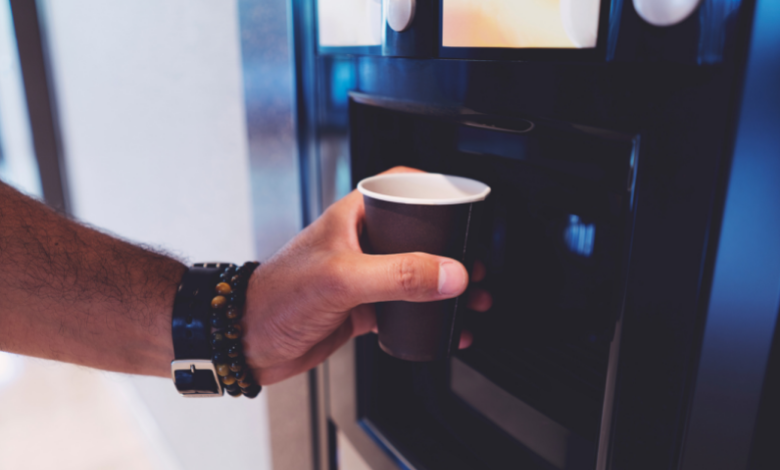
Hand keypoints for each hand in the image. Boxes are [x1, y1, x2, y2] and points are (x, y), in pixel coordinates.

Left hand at [243, 167, 491, 384]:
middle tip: (478, 264)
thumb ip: (398, 275)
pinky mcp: (361, 307)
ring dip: (445, 287)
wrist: (246, 342)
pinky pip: (404, 308)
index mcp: (353, 217)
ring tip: (472, 299)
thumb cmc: (275, 297)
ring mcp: (361, 276)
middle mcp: (360, 242)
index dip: (436, 190)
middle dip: (453, 250)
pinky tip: (445, 327)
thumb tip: (450, 273)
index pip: (401, 186)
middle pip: (418, 234)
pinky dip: (428, 317)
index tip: (467, 204)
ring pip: (414, 274)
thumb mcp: (342, 279)